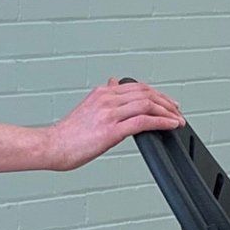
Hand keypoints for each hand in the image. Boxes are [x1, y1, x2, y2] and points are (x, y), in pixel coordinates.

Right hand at [43, 78, 185, 171]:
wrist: (52, 146)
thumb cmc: (67, 133)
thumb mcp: (87, 107)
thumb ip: (103, 95)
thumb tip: (113, 83)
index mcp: (102, 93)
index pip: (137, 87)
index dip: (157, 94)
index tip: (167, 102)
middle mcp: (107, 99)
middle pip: (146, 93)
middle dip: (166, 101)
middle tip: (177, 111)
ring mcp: (109, 114)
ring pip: (148, 104)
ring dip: (167, 112)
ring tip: (177, 120)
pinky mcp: (112, 130)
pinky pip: (143, 121)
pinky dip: (161, 122)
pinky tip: (170, 125)